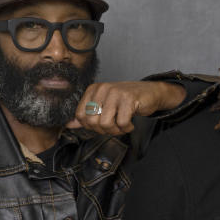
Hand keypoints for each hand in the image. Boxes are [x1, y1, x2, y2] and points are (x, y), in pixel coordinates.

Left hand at [66, 81, 186, 133]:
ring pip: (106, 124)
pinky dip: (127, 128)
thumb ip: (87, 115)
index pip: (81, 116)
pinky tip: (131, 123)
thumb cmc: (126, 101)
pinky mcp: (129, 99)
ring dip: (116, 130)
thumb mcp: (104, 105)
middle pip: (92, 122)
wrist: (150, 93)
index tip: (102, 124)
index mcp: (93, 90)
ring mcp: (115, 93)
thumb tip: (69, 125)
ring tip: (123, 125)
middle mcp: (102, 89)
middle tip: (114, 126)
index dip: (91, 126)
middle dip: (104, 130)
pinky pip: (122, 123)